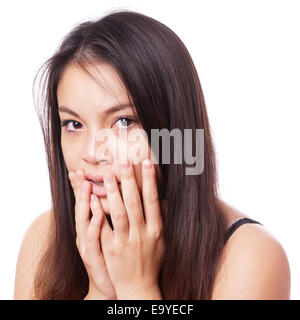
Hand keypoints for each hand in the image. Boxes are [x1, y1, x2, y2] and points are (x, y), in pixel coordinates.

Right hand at [68, 169, 116, 299]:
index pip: (88, 201)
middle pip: (82, 206)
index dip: (84, 186)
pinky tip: (97, 212)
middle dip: (81, 187)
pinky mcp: (94, 255)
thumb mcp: (111, 236)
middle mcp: (87, 233)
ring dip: (85, 200)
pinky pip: (93, 238)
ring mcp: (88, 244)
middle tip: (79, 170)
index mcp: (93, 226)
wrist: (110, 287)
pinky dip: (94, 224)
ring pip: (84, 219)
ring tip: (87, 183)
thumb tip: (121, 197)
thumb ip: (116, 216)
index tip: (83, 169)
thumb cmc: (113, 258)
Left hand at [90, 159, 164, 298]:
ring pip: (119, 212)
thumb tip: (163, 200)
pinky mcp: (111, 249)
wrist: (140, 287)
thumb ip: (162, 220)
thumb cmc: (152, 262)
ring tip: (108, 174)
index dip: (150, 180)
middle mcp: (142, 234)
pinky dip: (98, 212)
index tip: (147, 162)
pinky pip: (104, 227)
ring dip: (114, 192)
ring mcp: (126, 241)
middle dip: (130, 180)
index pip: (153, 200)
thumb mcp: (163, 241)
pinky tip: (93, 198)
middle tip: (124, 161)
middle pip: (135, 202)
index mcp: (156, 229)